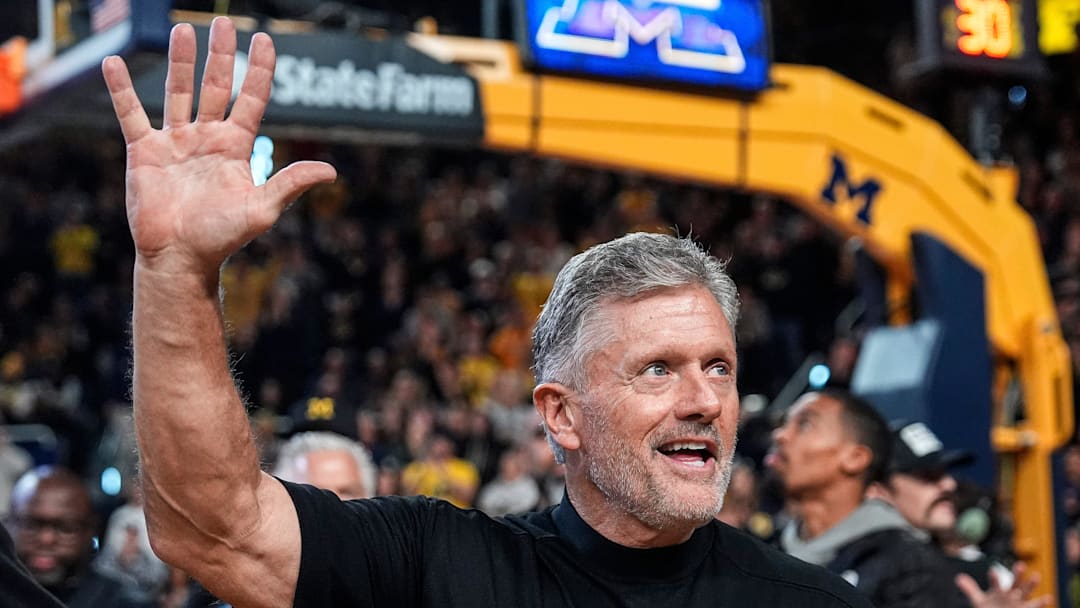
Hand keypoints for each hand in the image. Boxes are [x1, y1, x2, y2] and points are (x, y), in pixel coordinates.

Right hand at [101, 17, 335, 277]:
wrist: (181, 258)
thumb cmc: (223, 238)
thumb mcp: (262, 209)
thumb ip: (291, 183)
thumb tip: (331, 171)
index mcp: (236, 147)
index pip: (252, 99)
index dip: (259, 70)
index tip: (264, 39)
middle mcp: (207, 138)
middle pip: (216, 87)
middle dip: (221, 55)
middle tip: (224, 22)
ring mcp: (175, 142)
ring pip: (178, 92)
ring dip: (180, 61)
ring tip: (182, 30)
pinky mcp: (144, 152)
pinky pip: (130, 113)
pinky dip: (120, 90)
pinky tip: (113, 63)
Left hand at [955, 561, 1051, 607]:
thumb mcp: (980, 601)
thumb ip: (971, 589)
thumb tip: (958, 578)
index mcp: (999, 590)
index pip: (996, 582)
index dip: (994, 578)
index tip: (991, 571)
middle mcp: (1011, 594)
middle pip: (1014, 583)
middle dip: (1017, 575)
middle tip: (1020, 564)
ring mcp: (1020, 602)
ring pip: (1026, 592)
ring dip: (1031, 585)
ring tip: (1036, 575)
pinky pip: (1036, 606)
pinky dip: (1043, 602)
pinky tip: (1049, 597)